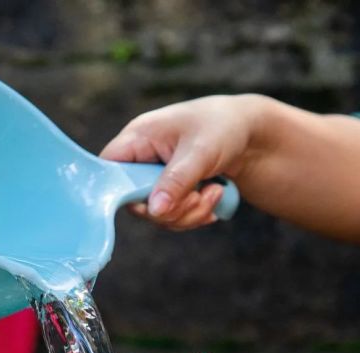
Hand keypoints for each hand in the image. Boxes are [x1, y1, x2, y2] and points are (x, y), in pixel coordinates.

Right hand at [100, 95, 257, 229]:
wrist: (251, 134)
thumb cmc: (223, 128)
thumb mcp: (201, 152)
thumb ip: (175, 181)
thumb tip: (153, 211)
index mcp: (139, 137)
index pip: (109, 169)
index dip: (118, 191)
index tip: (148, 203)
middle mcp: (142, 159)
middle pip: (135, 202)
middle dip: (171, 210)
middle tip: (198, 198)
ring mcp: (156, 178)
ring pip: (157, 215)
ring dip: (189, 214)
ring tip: (214, 193)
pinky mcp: (171, 193)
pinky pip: (173, 218)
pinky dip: (195, 215)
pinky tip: (214, 199)